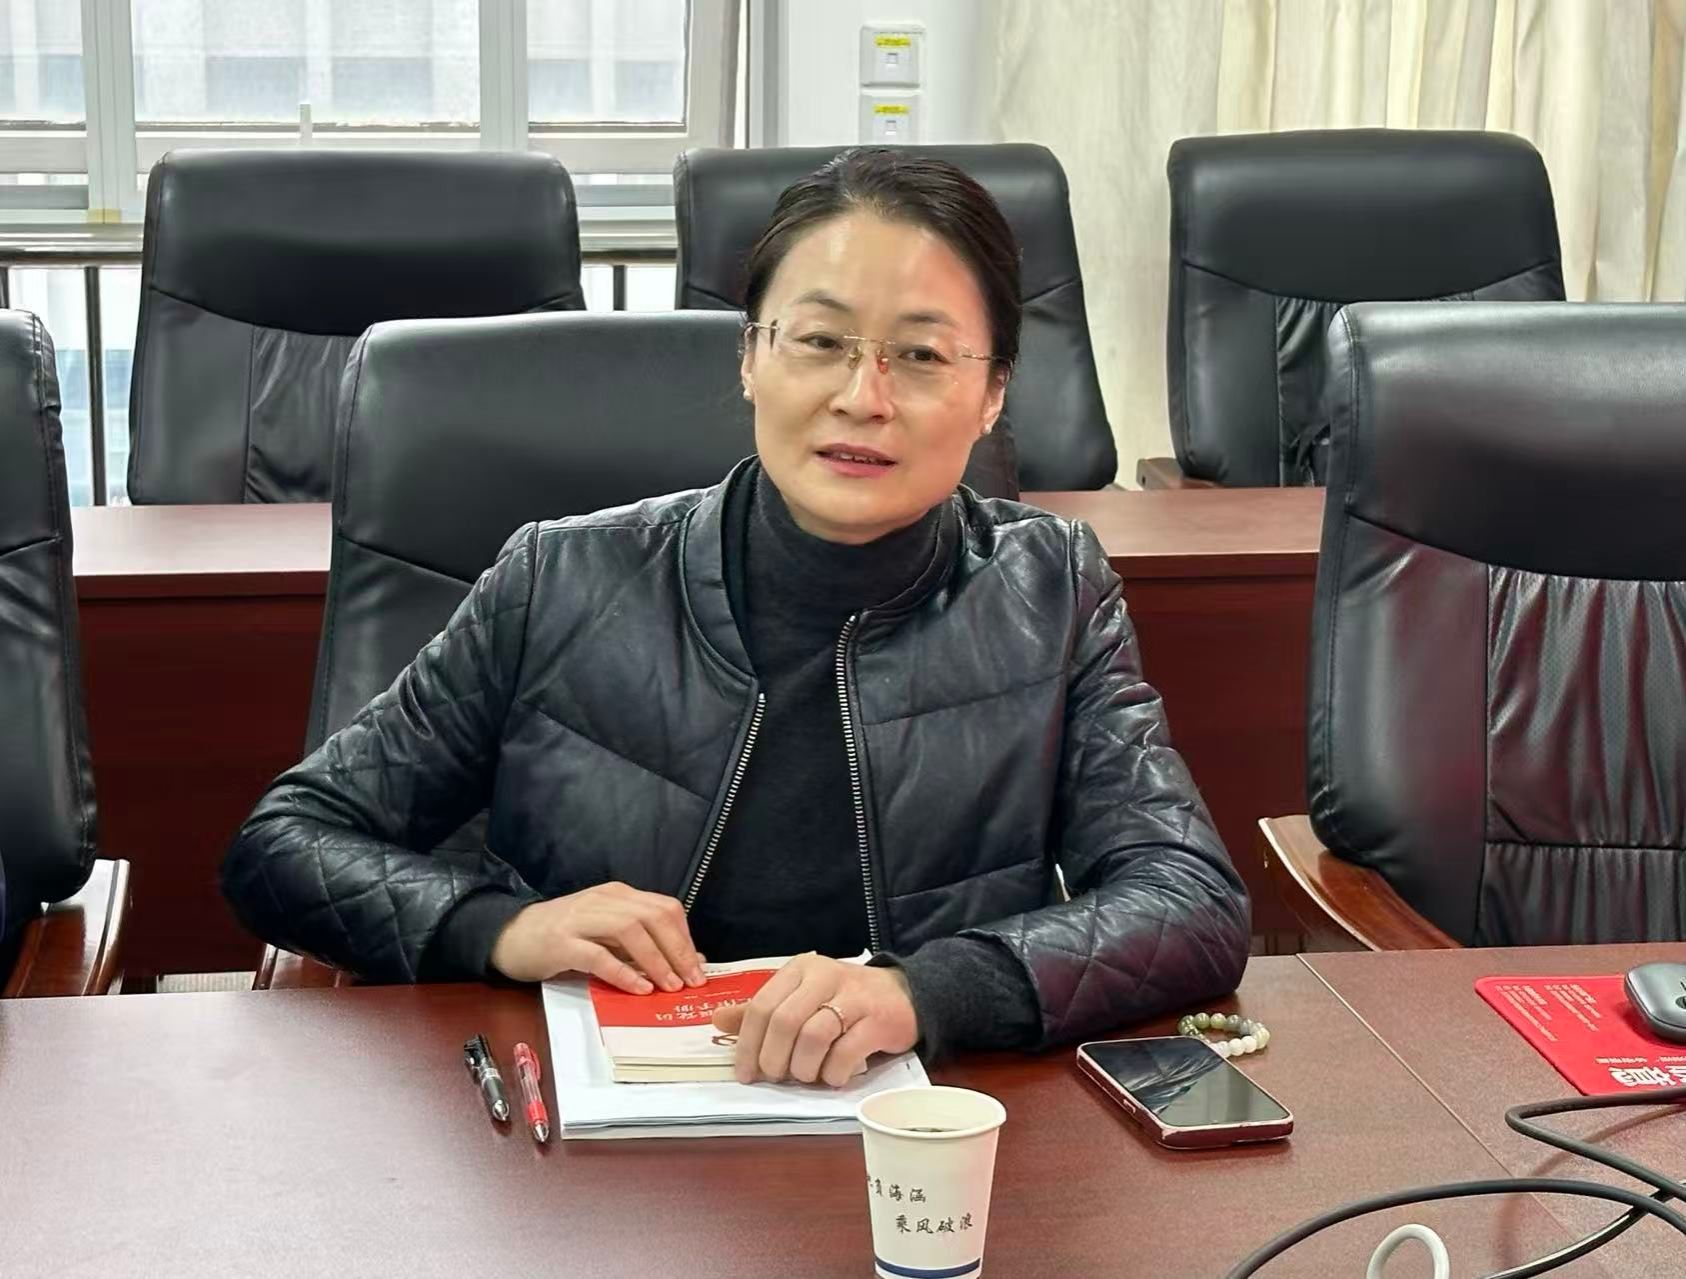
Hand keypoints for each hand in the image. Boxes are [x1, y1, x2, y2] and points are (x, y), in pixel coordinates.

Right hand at [490, 882, 705, 991]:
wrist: (510, 936)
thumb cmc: (563, 937)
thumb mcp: (606, 935)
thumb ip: (642, 944)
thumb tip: (688, 961)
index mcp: (618, 895)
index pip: (665, 908)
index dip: (686, 938)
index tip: (699, 967)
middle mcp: (603, 901)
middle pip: (653, 916)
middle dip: (678, 949)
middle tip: (692, 980)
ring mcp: (581, 919)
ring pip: (630, 931)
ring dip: (656, 960)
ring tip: (670, 986)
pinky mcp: (561, 943)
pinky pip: (598, 955)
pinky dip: (623, 972)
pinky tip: (639, 988)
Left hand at [711, 953, 918, 1086]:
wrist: (905, 996)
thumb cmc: (844, 1000)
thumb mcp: (801, 998)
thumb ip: (762, 1011)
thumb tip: (718, 1020)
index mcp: (800, 969)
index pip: (761, 1006)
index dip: (748, 1044)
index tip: (745, 1074)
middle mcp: (825, 976)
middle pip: (784, 1022)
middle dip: (774, 1059)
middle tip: (777, 1078)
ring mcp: (854, 997)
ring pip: (813, 1037)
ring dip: (803, 1068)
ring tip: (806, 1076)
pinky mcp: (878, 1020)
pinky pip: (845, 1053)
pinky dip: (833, 1073)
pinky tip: (833, 1076)